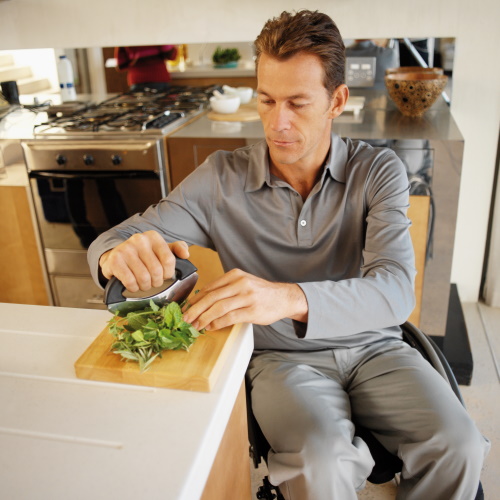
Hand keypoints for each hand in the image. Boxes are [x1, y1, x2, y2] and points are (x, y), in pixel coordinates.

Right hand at [99, 230, 188, 291]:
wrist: (116, 257)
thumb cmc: (142, 256)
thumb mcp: (161, 249)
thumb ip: (177, 249)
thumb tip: (186, 254)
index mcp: (153, 237)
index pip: (169, 260)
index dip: (168, 273)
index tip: (164, 275)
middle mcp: (139, 240)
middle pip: (156, 271)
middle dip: (156, 282)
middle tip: (152, 282)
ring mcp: (126, 249)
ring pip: (144, 278)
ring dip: (145, 286)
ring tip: (143, 283)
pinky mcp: (115, 260)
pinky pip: (130, 281)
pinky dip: (133, 287)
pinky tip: (132, 285)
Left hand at [182, 268, 307, 330]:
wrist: (284, 297)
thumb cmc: (261, 292)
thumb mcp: (243, 283)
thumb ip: (225, 289)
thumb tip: (202, 301)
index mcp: (235, 275)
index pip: (209, 288)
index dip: (195, 300)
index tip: (186, 308)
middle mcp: (240, 283)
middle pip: (211, 297)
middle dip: (195, 309)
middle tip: (186, 318)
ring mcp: (247, 297)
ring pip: (219, 308)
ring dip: (204, 318)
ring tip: (196, 325)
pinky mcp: (252, 310)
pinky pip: (230, 317)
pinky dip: (218, 323)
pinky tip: (211, 327)